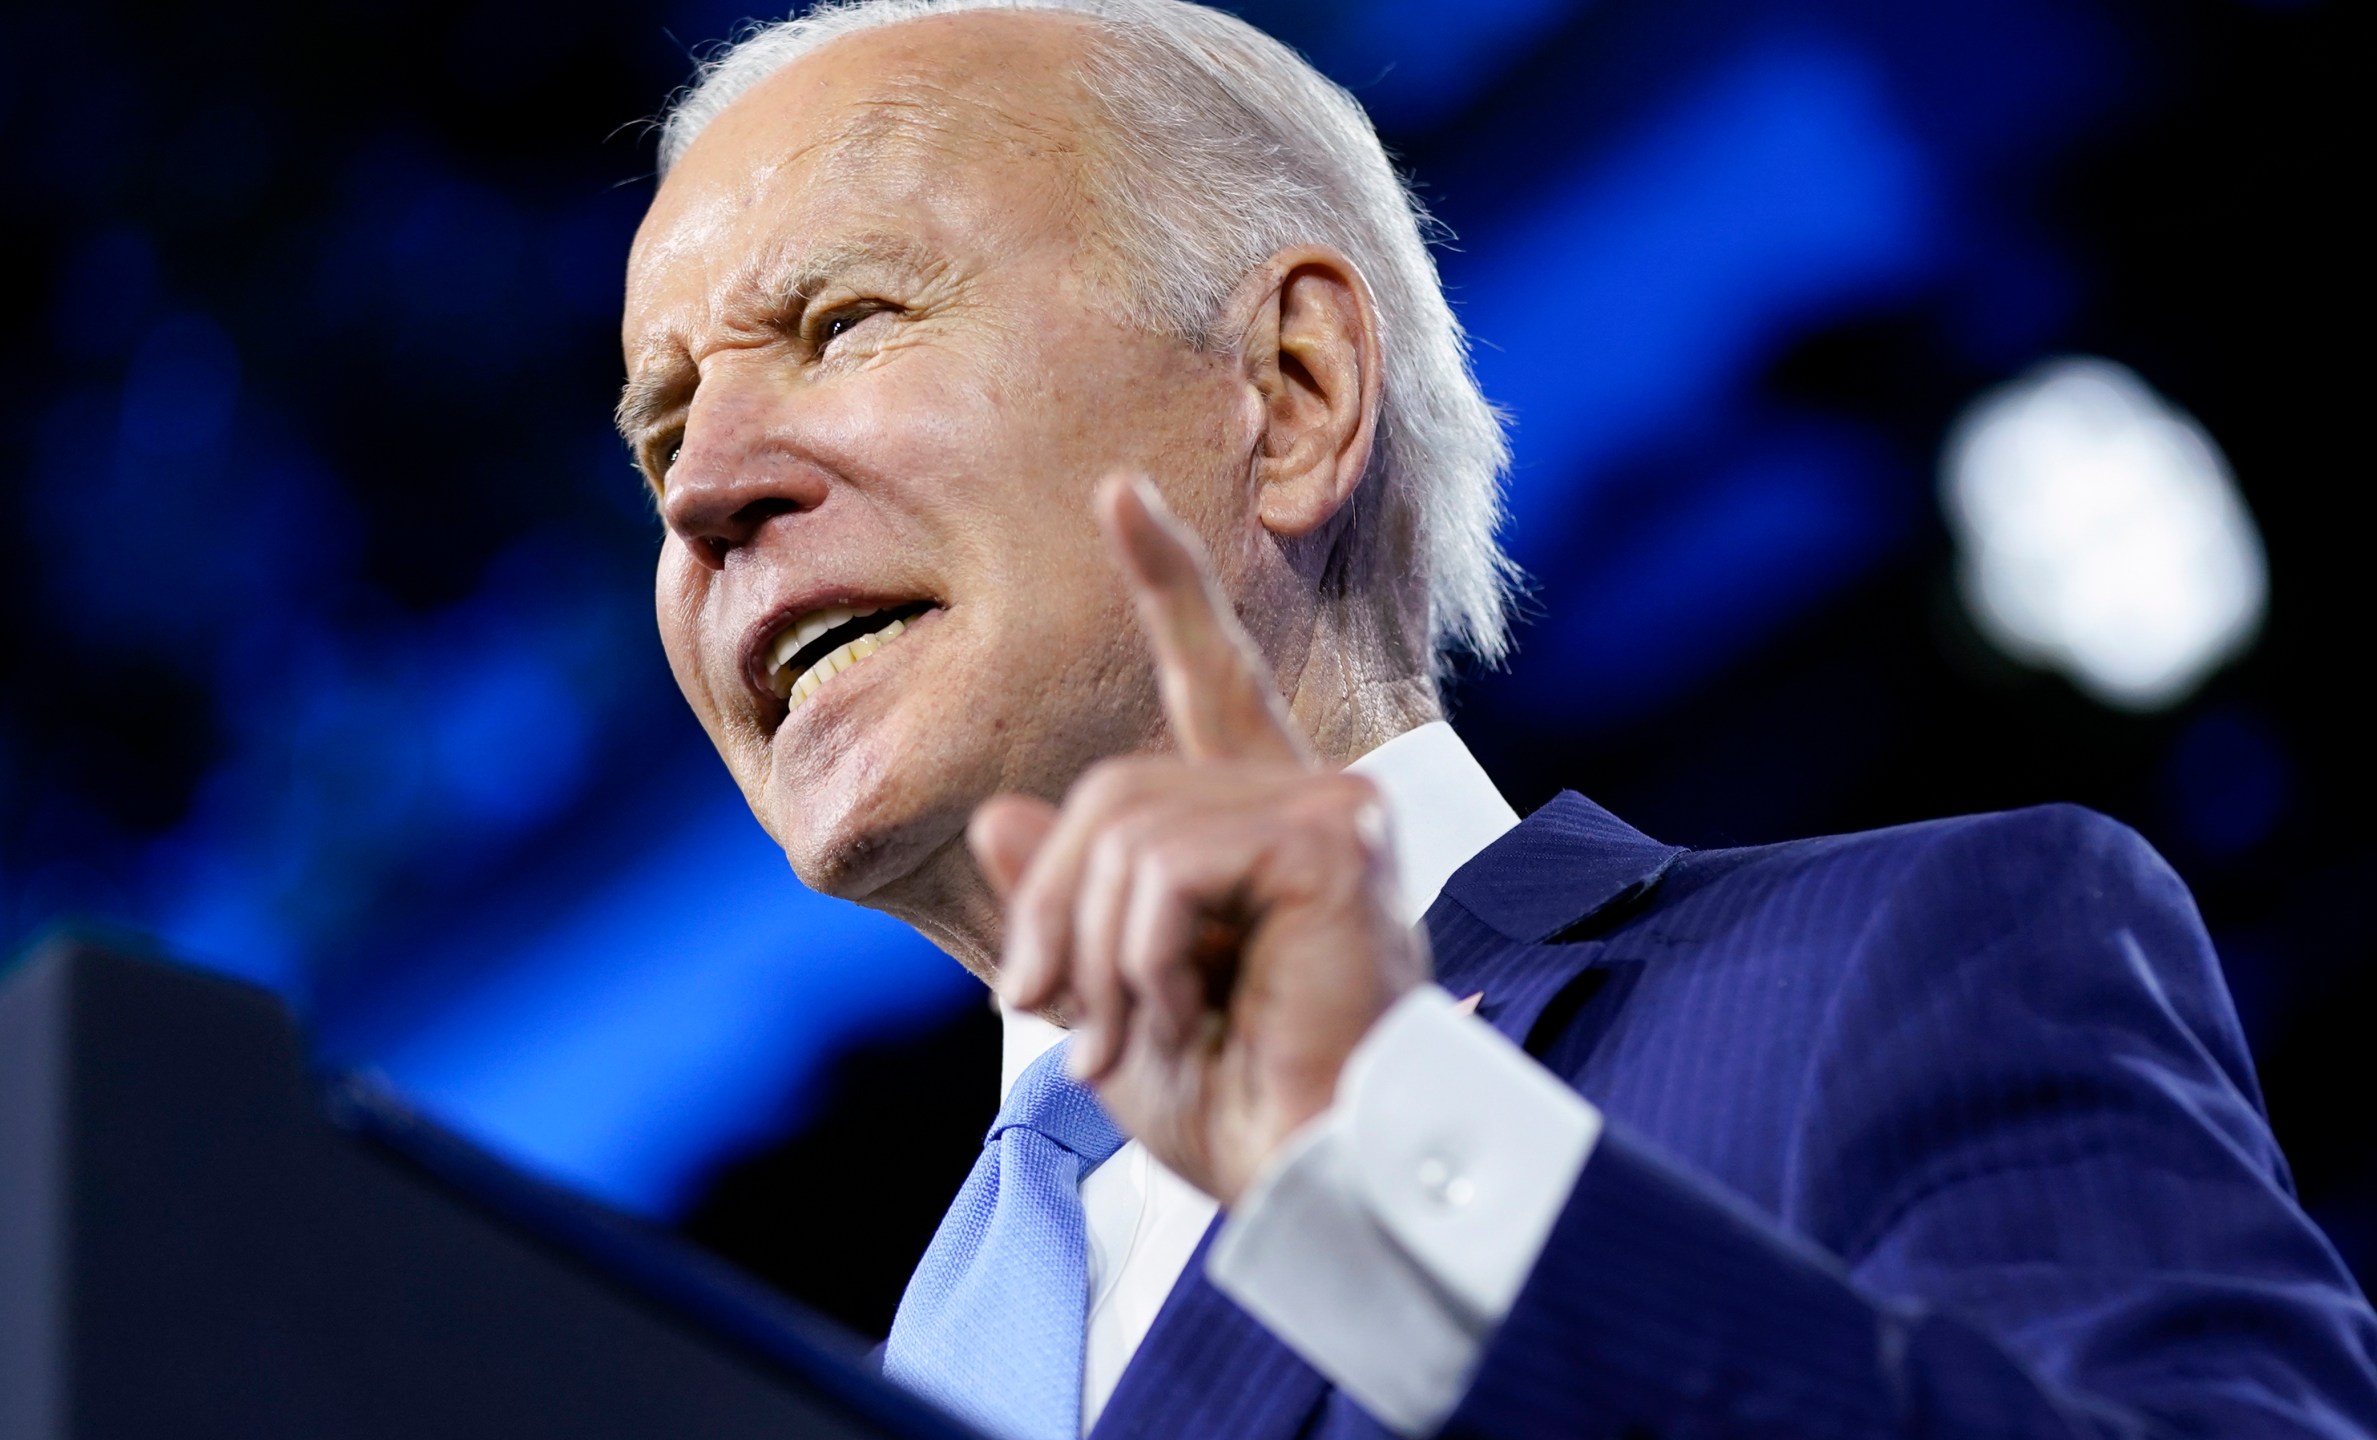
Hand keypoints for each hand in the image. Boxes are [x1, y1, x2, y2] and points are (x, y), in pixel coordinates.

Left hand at [968, 472, 1428, 1205]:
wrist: (1312, 1184)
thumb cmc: (1241, 1111)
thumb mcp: (1116, 998)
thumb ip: (1071, 901)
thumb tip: (1004, 812)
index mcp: (1265, 826)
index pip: (1212, 680)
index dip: (1169, 586)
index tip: (1120, 495)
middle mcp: (1311, 799)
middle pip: (1113, 791)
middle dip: (1055, 911)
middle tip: (1054, 1016)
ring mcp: (1332, 815)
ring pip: (1127, 825)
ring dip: (1095, 950)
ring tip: (1128, 1036)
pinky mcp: (1335, 845)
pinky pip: (1167, 863)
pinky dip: (1141, 955)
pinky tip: (1183, 1015)